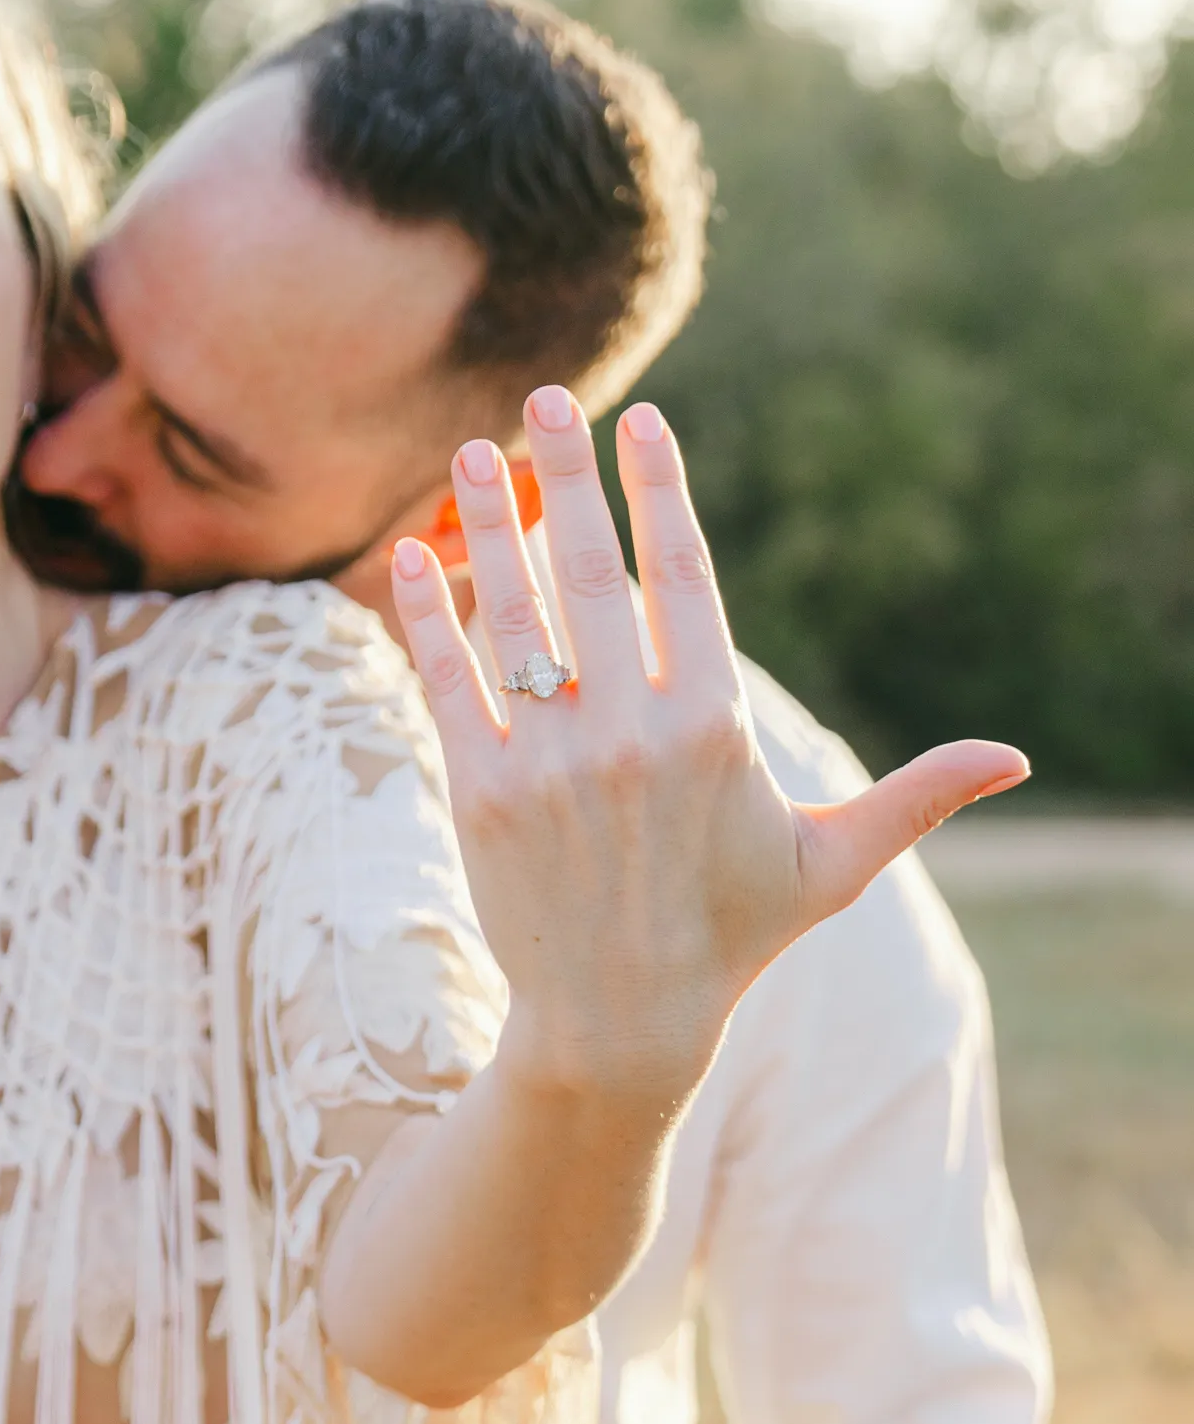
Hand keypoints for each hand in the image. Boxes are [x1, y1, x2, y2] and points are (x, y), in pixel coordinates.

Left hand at [389, 388, 1026, 1109]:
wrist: (617, 1023)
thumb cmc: (729, 936)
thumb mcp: (829, 867)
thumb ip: (911, 799)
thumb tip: (1012, 760)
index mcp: (713, 725)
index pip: (684, 576)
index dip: (661, 490)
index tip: (642, 422)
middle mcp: (627, 731)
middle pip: (592, 571)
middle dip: (569, 474)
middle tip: (545, 399)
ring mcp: (545, 760)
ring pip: (510, 614)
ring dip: (490, 523)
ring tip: (474, 451)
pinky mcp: (478, 792)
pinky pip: (445, 682)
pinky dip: (425, 616)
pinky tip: (411, 557)